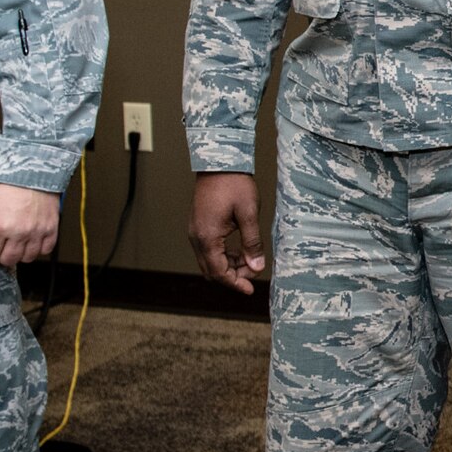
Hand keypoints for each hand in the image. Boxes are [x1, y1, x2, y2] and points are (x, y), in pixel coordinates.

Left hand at [0, 182, 59, 267]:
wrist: (30, 170)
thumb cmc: (6, 184)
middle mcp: (19, 233)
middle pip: (8, 260)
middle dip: (2, 253)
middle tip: (3, 243)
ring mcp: (37, 232)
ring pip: (27, 258)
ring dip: (21, 252)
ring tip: (18, 240)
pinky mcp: (51, 228)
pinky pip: (46, 250)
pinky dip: (39, 248)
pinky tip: (32, 238)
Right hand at [189, 172, 265, 294]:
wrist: (219, 161)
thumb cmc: (234, 184)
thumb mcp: (248, 214)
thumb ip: (252, 243)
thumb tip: (257, 266)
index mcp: (207, 237)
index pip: (219, 272)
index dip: (235, 283)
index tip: (250, 289)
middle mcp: (196, 237)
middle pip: (211, 270)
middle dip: (232, 276)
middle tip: (253, 272)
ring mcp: (195, 231)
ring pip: (209, 261)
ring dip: (228, 265)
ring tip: (250, 259)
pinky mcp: (198, 226)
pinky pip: (208, 249)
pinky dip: (223, 255)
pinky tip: (239, 250)